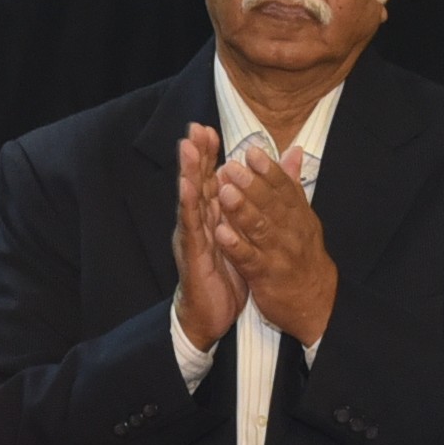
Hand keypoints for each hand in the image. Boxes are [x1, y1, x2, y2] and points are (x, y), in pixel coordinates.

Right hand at [172, 123, 242, 353]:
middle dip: (196, 155)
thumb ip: (245, 212)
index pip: (210, 180)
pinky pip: (192, 228)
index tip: (209, 128)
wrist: (209, 316)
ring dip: (188, 173)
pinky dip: (189, 207)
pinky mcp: (193, 255)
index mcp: (211, 218)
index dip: (209, 154)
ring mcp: (193, 237)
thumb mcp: (238, 240)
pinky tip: (188, 190)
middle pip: (197, 182)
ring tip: (188, 149)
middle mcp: (199, 223)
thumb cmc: (223, 276)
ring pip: (190, 200)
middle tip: (195, 128)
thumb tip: (255, 189)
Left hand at [207, 134, 337, 347]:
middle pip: (271, 204)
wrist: (317, 301)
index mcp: (298, 215)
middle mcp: (291, 231)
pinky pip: (250, 259)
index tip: (251, 151)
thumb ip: (292, 184)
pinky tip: (220, 233)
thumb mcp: (303, 217)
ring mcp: (279, 253)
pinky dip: (236, 245)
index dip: (268, 169)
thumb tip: (294, 150)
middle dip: (250, 184)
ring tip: (223, 192)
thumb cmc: (303, 255)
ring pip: (260, 228)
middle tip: (229, 166)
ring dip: (241, 210)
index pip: (284, 188)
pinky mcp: (266, 276)